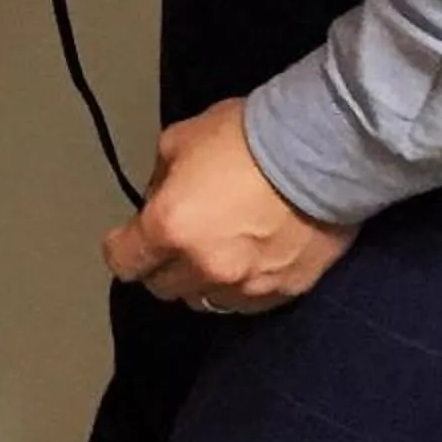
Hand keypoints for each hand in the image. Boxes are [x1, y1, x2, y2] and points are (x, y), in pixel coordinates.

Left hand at [103, 99, 355, 313]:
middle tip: (173, 242)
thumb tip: (158, 200)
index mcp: (169, 228)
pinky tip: (245, 264)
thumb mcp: (178, 142)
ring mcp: (246, 285)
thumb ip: (160, 179)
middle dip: (160, 265)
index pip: (124, 262)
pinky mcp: (284, 291)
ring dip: (200, 281)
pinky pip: (246, 303)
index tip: (127, 238)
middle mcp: (204, 266)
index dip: (121, 249)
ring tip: (211, 254)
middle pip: (162, 287)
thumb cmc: (244, 138)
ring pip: (205, 301)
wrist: (320, 153)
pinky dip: (237, 289)